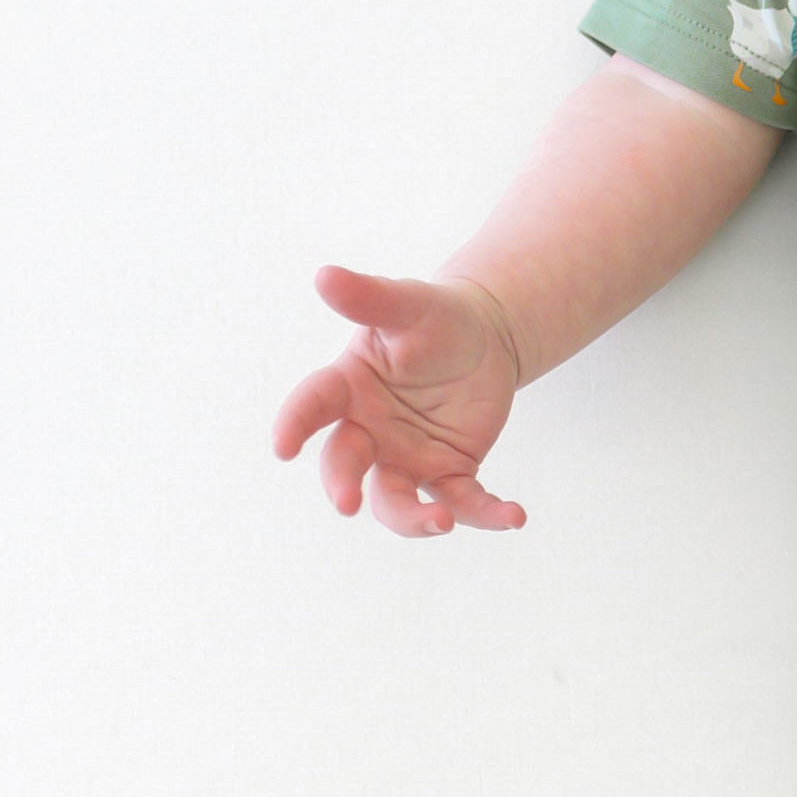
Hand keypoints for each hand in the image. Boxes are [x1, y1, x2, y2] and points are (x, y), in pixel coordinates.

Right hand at [271, 267, 529, 535]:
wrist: (484, 339)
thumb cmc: (433, 319)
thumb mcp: (407, 303)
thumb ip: (369, 297)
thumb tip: (325, 276)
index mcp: (348, 387)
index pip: (313, 405)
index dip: (295, 424)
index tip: (282, 447)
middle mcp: (369, 430)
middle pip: (346, 464)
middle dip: (342, 484)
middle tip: (348, 502)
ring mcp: (407, 457)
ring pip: (396, 500)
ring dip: (414, 518)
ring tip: (443, 521)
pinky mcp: (450, 471)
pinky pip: (464, 501)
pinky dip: (488, 513)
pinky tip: (515, 515)